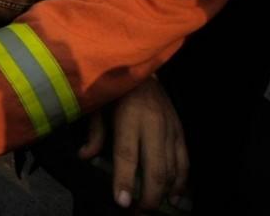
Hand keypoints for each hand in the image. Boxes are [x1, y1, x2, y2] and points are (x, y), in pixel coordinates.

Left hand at [78, 77, 188, 210]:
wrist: (142, 68)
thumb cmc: (114, 88)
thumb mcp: (97, 105)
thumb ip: (94, 132)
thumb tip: (85, 156)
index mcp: (129, 116)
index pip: (127, 155)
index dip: (125, 180)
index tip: (122, 202)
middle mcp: (153, 124)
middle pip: (155, 169)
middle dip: (148, 197)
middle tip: (138, 213)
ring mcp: (170, 128)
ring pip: (172, 169)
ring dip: (163, 194)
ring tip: (151, 209)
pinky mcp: (180, 130)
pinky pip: (185, 161)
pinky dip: (181, 182)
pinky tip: (174, 196)